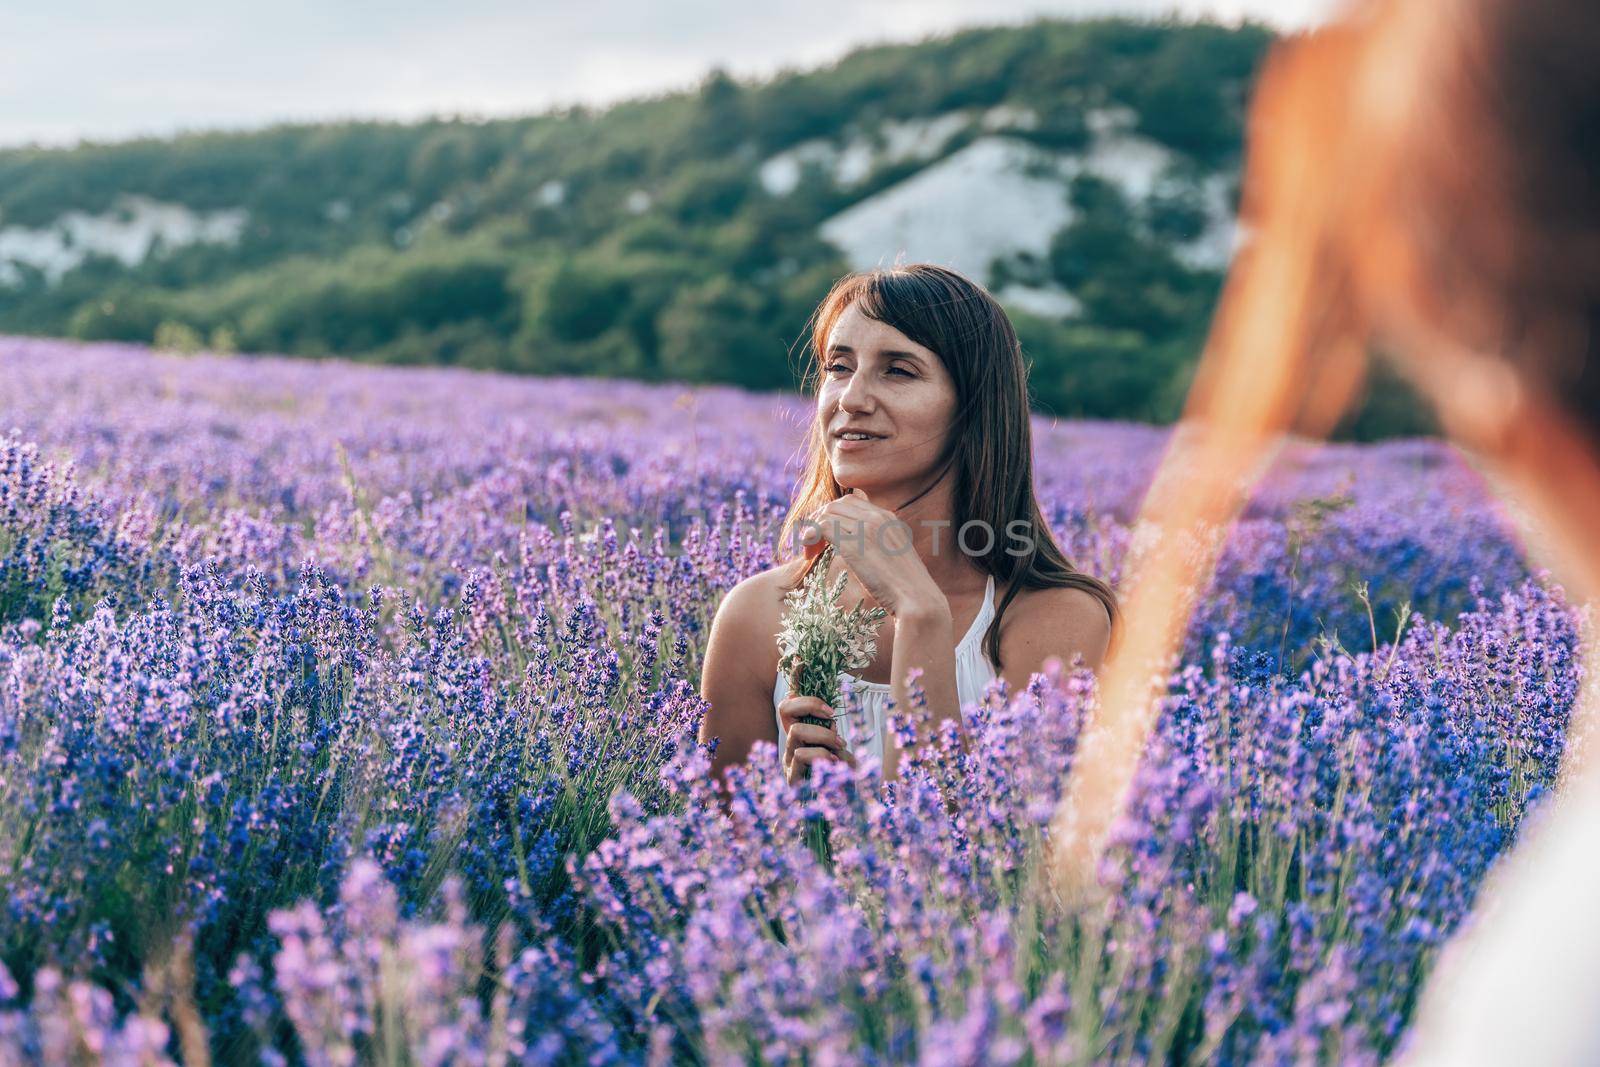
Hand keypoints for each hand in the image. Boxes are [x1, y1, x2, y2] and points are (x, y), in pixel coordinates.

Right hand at [777, 693, 856, 783]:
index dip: (803, 696)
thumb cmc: (842, 777)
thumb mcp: (842, 750)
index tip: (830, 710)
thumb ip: (833, 734)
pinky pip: (801, 755)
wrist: (838, 811)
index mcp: (800, 733)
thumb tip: (830, 722)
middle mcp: (790, 743)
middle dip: (811, 706)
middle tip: (833, 718)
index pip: (789, 704)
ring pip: (796, 730)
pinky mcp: (791, 776)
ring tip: (839, 747)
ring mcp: (788, 759)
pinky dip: (821, 754)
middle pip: (784, 708)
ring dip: (823, 735)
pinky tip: (834, 763)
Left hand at [799, 488, 944, 618]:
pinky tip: (810, 554)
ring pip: (826, 514)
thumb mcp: (894, 557)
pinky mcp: (855, 546)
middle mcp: (877, 517)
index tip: (826, 537)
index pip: (850, 502)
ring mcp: (866, 530)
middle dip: (819, 521)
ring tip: (811, 553)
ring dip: (812, 531)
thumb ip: (878, 546)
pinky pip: (822, 527)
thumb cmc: (907, 588)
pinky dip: (811, 537)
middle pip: (835, 506)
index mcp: (888, 518)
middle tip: (815, 547)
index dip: (833, 516)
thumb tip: (858, 552)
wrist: (918, 600)